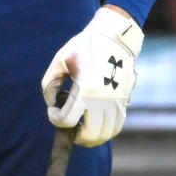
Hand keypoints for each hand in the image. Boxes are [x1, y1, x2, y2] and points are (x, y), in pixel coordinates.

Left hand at [40, 7, 142, 146]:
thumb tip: (53, 103)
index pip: (67, 119)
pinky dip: (105, 131)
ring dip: (91, 137)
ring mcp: (117, 103)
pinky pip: (117, 126)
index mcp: (86, 88)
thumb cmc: (84, 46)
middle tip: (68, 126)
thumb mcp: (60, 60)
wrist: (115, 38)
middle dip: (75, 135)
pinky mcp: (125, 102)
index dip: (55, 119)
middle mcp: (104, 100)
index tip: (52, 110)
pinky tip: (94, 125)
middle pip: (90, 135)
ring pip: (106, 134)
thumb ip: (50, 83)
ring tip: (80, 128)